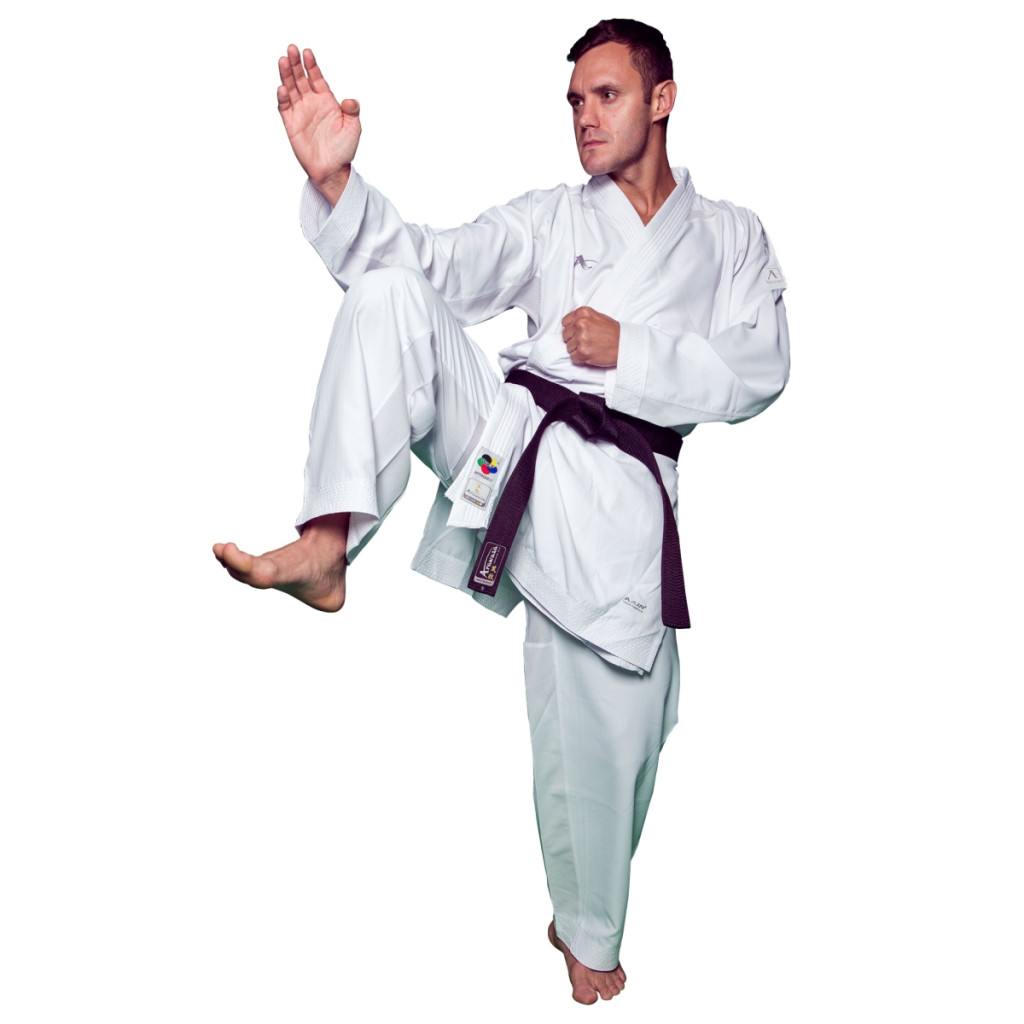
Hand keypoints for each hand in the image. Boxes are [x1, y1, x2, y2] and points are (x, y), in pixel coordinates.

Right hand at [277, 45, 360, 205]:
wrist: (332, 170)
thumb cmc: (344, 149)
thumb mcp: (354, 128)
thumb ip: (353, 112)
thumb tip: (350, 100)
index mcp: (326, 101)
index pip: (316, 78)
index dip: (311, 65)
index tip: (307, 52)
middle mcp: (311, 103)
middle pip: (301, 79)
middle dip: (295, 64)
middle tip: (291, 49)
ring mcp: (300, 112)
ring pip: (291, 89)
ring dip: (286, 75)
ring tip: (282, 60)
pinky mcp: (291, 125)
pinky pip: (285, 108)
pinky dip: (283, 98)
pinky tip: (283, 88)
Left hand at [561, 307, 618, 365]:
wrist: (624, 344)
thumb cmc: (613, 332)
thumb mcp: (597, 317)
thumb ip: (582, 319)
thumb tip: (569, 326)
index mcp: (582, 313)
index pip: (565, 322)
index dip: (571, 329)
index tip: (579, 332)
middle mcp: (580, 323)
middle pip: (565, 335)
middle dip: (573, 340)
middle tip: (587, 341)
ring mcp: (581, 338)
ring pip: (568, 347)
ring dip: (577, 350)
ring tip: (590, 347)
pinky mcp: (582, 352)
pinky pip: (573, 357)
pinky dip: (580, 358)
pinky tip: (590, 353)